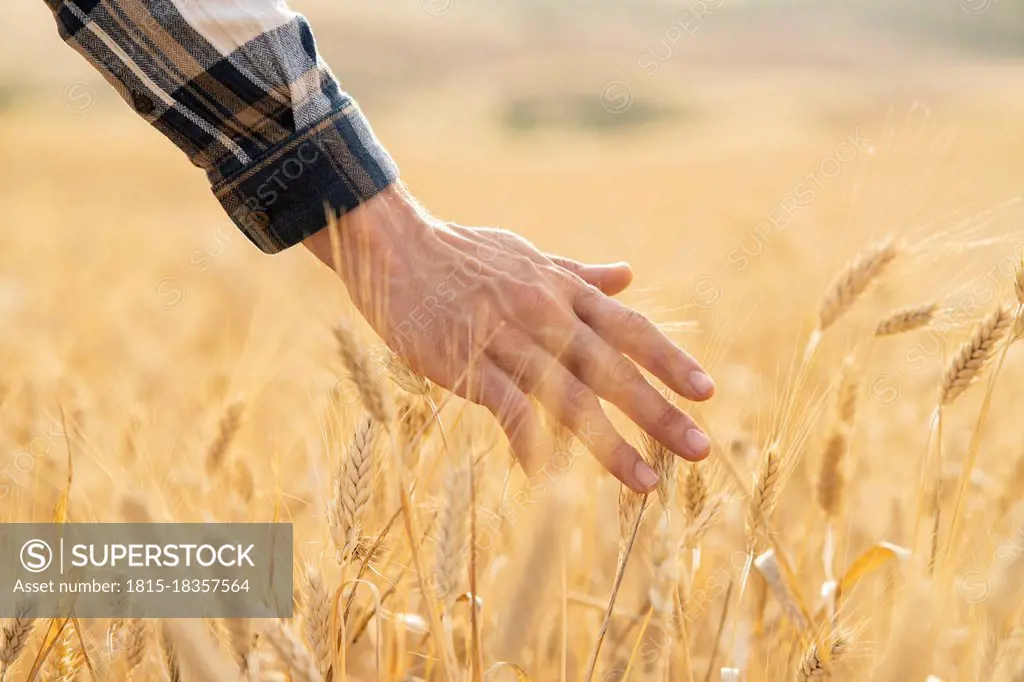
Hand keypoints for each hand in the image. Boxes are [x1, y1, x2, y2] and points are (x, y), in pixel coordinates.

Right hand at [304, 185, 713, 492]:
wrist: (396, 247)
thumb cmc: (464, 254)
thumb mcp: (530, 257)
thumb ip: (580, 275)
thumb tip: (628, 274)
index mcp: (564, 290)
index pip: (630, 328)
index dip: (669, 360)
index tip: (706, 392)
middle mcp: (546, 314)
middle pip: (611, 369)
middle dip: (658, 411)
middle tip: (699, 449)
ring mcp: (507, 338)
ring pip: (568, 396)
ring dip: (610, 443)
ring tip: (646, 481)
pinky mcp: (467, 361)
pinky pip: (507, 408)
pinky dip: (531, 442)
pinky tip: (550, 476)